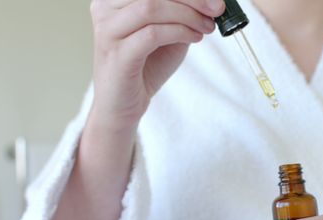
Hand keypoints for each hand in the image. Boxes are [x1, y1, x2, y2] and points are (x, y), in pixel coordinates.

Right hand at [89, 0, 224, 130]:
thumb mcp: (168, 32)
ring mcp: (108, 32)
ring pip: (151, 8)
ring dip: (187, 15)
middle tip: (217, 8)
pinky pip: (152, 34)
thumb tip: (211, 0)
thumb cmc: (145, 66)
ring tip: (206, 26)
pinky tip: (195, 38)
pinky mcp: (117, 55)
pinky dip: (179, 32)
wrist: (123, 105)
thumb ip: (182, 13)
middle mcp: (105, 9)